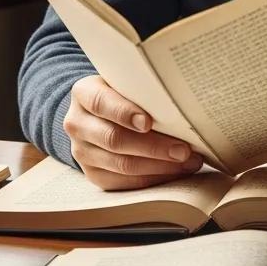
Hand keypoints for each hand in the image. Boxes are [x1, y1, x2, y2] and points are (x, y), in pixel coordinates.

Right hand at [64, 75, 202, 189]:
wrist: (96, 114)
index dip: (125, 113)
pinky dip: (153, 179)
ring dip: (160, 166)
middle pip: (115, 139)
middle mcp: (78, 124)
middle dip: (154, 147)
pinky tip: (176, 172)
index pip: (102, 103)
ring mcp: (83, 153)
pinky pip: (125, 182)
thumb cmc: (121, 93)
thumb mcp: (124, 82)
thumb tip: (181, 101)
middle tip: (184, 150)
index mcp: (84, 94)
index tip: (149, 122)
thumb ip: (142, 88)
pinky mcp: (93, 175)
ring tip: (189, 162)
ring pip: (122, 165)